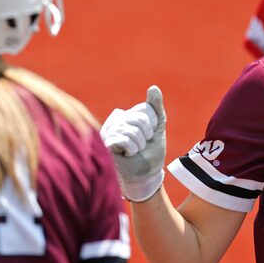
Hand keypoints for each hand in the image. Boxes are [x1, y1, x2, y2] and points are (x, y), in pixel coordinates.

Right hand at [100, 85, 166, 201]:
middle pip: (139, 119)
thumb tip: (153, 87)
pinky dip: (132, 149)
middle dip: (147, 135)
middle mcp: (116, 120)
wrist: (146, 175)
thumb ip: (156, 107)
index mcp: (128, 114)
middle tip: (142, 144)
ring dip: (140, 144)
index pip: (145, 109)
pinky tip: (128, 154)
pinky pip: (125, 140)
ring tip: (135, 150)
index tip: (150, 134)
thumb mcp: (158, 127)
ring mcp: (109, 131)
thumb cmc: (151, 151)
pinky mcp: (106, 144)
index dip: (153, 124)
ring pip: (133, 130)